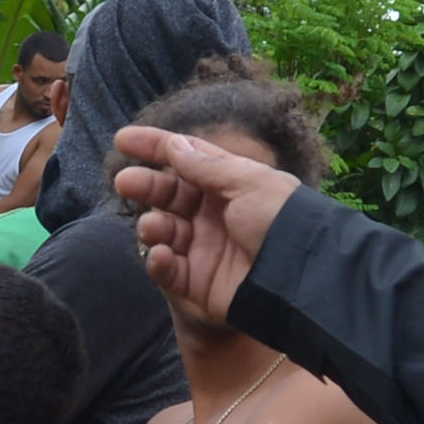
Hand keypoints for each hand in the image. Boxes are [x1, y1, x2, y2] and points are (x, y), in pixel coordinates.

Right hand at [112, 125, 298, 323]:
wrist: (300, 277)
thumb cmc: (281, 220)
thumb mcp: (248, 182)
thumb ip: (206, 165)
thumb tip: (174, 145)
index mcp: (228, 185)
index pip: (185, 160)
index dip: (154, 147)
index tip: (122, 139)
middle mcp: (213, 214)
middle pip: (168, 195)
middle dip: (145, 186)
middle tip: (125, 182)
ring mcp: (204, 249)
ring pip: (163, 231)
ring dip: (152, 225)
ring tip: (153, 227)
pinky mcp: (198, 283)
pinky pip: (168, 271)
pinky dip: (159, 262)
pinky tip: (161, 254)